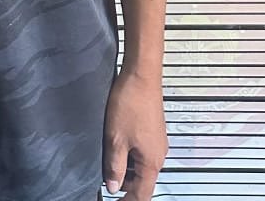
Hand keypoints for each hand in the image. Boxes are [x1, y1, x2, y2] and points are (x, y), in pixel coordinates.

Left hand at [98, 70, 167, 200]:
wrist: (141, 74)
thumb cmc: (131, 101)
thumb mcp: (116, 138)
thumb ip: (114, 166)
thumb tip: (113, 187)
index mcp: (151, 161)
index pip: (142, 194)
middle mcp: (158, 154)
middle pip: (142, 182)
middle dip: (124, 187)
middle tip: (106, 184)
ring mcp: (156, 142)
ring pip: (141, 167)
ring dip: (126, 170)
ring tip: (107, 166)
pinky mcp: (152, 131)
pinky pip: (141, 153)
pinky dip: (129, 156)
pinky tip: (115, 149)